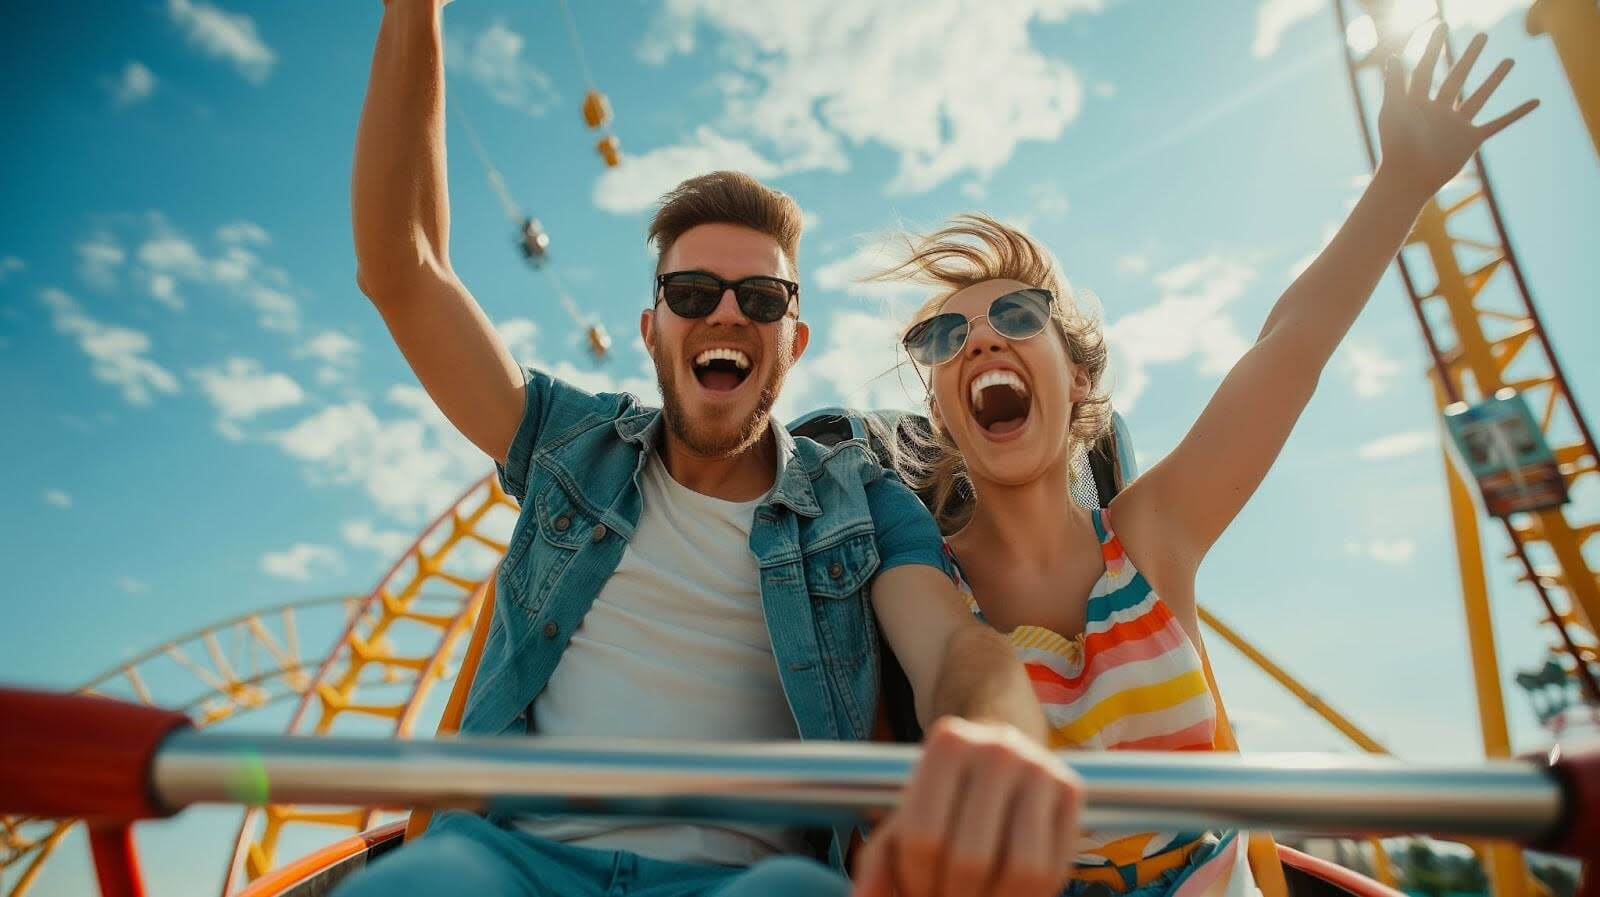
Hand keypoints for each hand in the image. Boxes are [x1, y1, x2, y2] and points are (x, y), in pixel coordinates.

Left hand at [852, 718, 1082, 896]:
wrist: (1001, 749)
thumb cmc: (944, 796)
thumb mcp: (905, 816)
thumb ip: (880, 860)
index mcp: (947, 744)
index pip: (924, 837)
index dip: (916, 882)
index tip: (916, 893)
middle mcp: (998, 748)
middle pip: (970, 858)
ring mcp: (1041, 767)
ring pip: (1021, 870)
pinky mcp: (1072, 790)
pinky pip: (1054, 870)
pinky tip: (1003, 894)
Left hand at [1375, 26, 1538, 198]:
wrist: (1407, 179)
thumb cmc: (1395, 147)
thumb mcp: (1392, 112)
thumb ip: (1394, 85)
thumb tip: (1394, 56)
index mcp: (1418, 102)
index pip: (1426, 68)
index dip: (1432, 47)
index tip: (1441, 25)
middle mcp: (1438, 111)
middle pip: (1457, 77)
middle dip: (1470, 57)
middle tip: (1483, 36)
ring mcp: (1456, 125)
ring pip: (1479, 96)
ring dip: (1495, 79)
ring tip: (1510, 60)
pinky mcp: (1470, 140)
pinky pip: (1498, 124)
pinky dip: (1517, 113)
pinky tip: (1535, 101)